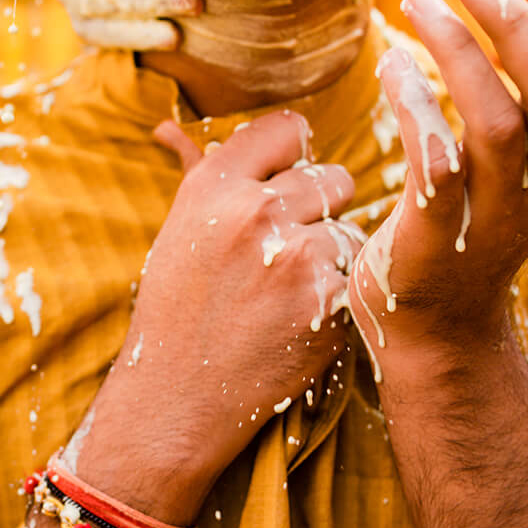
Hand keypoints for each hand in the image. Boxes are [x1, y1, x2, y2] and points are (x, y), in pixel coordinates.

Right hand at [72, 111, 361, 520]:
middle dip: (320, 210)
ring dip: (332, 257)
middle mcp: (255, 212)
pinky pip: (356, 277)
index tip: (287, 182)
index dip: (294, 156)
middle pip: (332, 178)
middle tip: (285, 251)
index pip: (288, 130)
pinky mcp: (329, 304)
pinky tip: (301, 320)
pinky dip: (338, 299)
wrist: (177, 399)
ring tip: (288, 292)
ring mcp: (296, 258)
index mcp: (214, 187)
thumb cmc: (175, 312)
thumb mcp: (178, 232)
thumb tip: (172, 127)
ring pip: (350, 230)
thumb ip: (198, 175)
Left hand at [350, 0, 527, 358]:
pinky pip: (434, 169)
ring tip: (418, 1)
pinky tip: (391, 65)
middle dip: (518, 23)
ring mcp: (495, 219)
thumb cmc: (466, 219)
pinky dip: (415, 108)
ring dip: (458, 52)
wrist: (435, 327)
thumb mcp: (513, 161)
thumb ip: (520, 98)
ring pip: (496, 125)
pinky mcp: (439, 241)